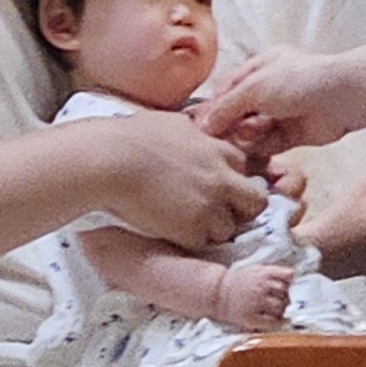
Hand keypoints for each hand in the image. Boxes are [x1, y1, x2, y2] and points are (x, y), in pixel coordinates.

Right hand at [89, 112, 267, 251]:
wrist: (110, 161)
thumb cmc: (130, 137)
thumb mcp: (173, 124)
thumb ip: (193, 133)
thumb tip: (193, 131)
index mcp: (218, 150)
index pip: (244, 167)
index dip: (231, 178)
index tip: (216, 185)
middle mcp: (221, 178)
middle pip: (255, 201)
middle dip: (241, 209)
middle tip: (218, 213)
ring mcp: (210, 205)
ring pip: (230, 227)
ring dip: (213, 228)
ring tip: (185, 223)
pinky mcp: (193, 228)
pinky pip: (203, 242)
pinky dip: (190, 240)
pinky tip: (170, 230)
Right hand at [201, 46, 365, 157]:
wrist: (341, 97)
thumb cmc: (298, 81)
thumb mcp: (254, 87)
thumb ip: (226, 107)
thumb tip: (204, 126)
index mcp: (259, 68)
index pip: (226, 91)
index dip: (212, 109)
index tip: (200, 128)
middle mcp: (268, 89)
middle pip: (237, 113)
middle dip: (230, 125)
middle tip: (222, 136)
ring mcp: (280, 113)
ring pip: (251, 131)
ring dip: (247, 135)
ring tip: (250, 133)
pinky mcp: (291, 135)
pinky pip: (268, 144)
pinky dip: (262, 145)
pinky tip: (261, 142)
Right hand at [208, 262, 293, 330]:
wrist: (218, 293)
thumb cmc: (240, 281)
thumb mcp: (256, 269)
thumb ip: (274, 272)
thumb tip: (292, 276)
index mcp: (263, 274)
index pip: (288, 276)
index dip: (287, 281)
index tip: (282, 286)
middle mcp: (261, 287)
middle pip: (285, 292)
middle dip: (284, 296)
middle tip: (276, 299)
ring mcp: (257, 303)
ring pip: (281, 307)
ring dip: (280, 308)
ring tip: (272, 308)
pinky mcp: (252, 318)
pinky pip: (273, 321)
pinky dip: (276, 320)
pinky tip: (271, 318)